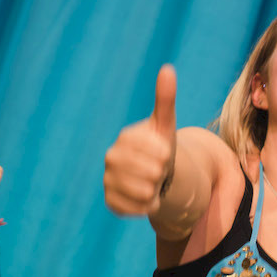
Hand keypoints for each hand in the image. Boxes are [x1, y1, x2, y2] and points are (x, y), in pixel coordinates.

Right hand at [103, 64, 176, 215]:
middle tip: (158, 169)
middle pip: (152, 174)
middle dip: (162, 174)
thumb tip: (167, 68)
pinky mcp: (110, 201)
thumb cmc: (161, 146)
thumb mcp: (166, 124)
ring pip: (145, 192)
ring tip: (152, 182)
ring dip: (156, 190)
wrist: (157, 175)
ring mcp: (108, 180)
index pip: (158, 153)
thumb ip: (165, 98)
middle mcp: (111, 158)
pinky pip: (137, 209)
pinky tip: (146, 196)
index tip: (163, 152)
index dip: (167, 155)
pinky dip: (148, 206)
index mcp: (125, 138)